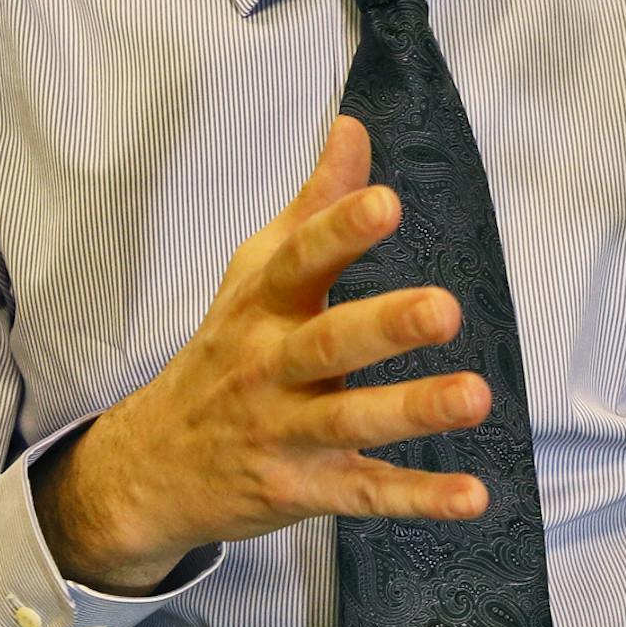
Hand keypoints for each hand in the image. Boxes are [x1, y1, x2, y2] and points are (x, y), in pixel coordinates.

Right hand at [31, 117, 489, 593]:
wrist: (150, 465)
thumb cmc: (222, 352)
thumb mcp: (255, 273)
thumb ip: (314, 204)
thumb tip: (353, 129)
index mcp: (264, 305)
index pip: (301, 260)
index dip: (341, 230)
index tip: (386, 202)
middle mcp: (271, 367)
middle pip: (329, 343)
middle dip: (386, 325)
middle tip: (443, 309)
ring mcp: (287, 432)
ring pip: (351, 420)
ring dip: (414, 410)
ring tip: (475, 397)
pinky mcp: (306, 489)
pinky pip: (366, 494)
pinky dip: (418, 497)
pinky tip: (472, 496)